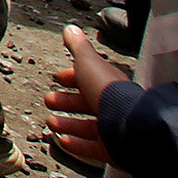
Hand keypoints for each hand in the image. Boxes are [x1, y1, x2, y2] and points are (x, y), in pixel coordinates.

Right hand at [44, 24, 120, 165]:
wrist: (128, 124)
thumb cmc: (108, 91)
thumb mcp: (88, 62)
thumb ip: (78, 47)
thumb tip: (71, 30)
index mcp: (107, 82)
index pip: (89, 77)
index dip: (72, 77)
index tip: (59, 78)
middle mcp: (112, 104)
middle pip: (86, 102)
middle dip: (66, 101)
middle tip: (50, 100)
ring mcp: (112, 128)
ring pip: (87, 125)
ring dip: (67, 123)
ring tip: (51, 122)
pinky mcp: (111, 148)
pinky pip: (91, 147)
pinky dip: (75, 144)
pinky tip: (62, 141)